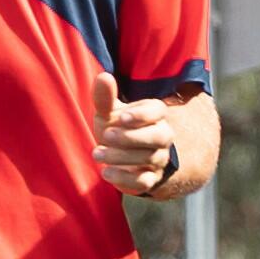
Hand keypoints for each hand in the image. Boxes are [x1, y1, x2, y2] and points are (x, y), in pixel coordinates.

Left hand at [93, 71, 178, 196]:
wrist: (120, 157)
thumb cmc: (116, 128)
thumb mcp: (109, 112)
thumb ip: (105, 97)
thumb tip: (104, 76)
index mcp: (155, 115)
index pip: (158, 111)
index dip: (142, 115)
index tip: (121, 117)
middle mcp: (163, 136)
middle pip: (159, 136)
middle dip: (132, 137)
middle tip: (106, 135)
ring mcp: (159, 159)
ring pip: (150, 158)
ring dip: (121, 156)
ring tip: (97, 153)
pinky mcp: (150, 178)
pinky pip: (145, 182)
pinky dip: (125, 179)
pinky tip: (105, 172)